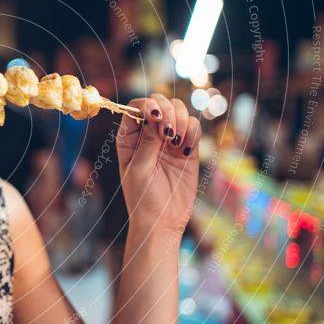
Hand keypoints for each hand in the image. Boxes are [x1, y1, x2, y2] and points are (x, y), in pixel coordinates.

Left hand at [115, 93, 199, 234]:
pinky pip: (194, 127)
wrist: (163, 220)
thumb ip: (148, 143)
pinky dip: (192, 132)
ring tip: (176, 143)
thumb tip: (157, 116)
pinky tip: (186, 151)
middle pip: (160, 102)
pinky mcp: (188, 148)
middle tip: (168, 134)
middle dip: (167, 111)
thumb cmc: (142, 197)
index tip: (157, 116)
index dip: (148, 105)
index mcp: (129, 137)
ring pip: (179, 110)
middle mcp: (148, 134)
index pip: (136, 107)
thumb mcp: (139, 170)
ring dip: (181, 120)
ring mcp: (169, 139)